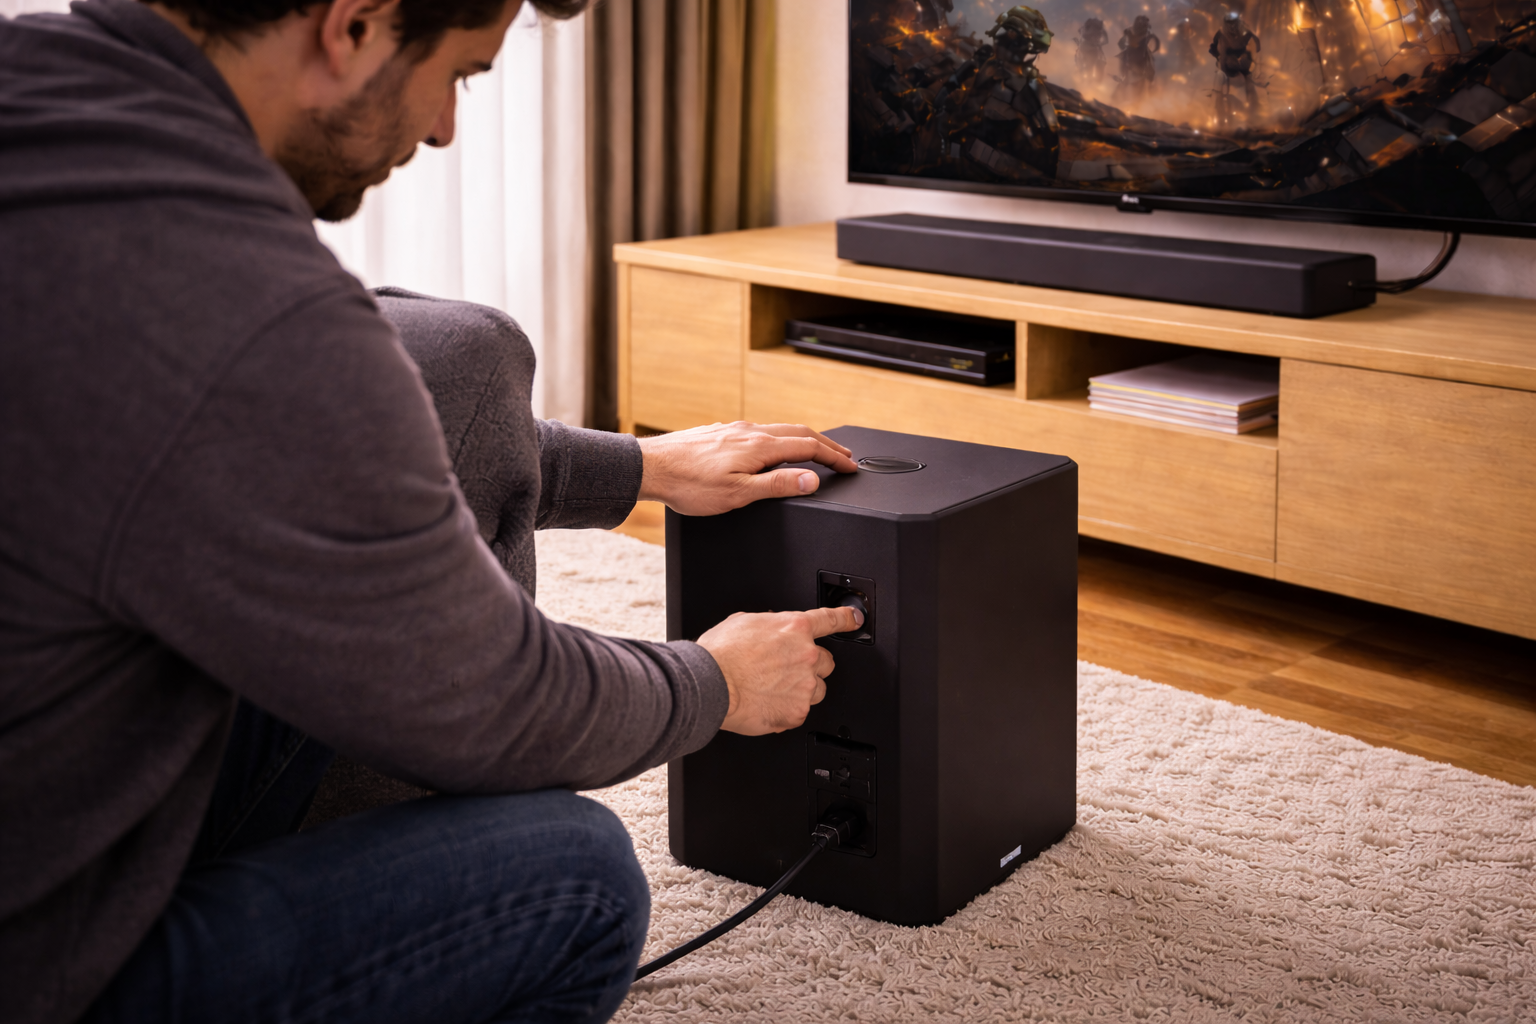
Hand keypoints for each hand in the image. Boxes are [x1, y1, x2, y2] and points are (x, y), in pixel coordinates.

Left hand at [636, 421, 856, 516]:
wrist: (651, 468)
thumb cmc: (689, 485)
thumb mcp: (739, 494)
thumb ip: (777, 486)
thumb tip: (811, 480)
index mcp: (759, 446)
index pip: (809, 447)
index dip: (835, 457)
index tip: (851, 466)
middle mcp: (750, 431)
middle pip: (799, 432)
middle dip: (826, 444)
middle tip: (844, 456)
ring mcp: (735, 429)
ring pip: (780, 430)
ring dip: (804, 440)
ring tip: (816, 452)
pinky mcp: (721, 432)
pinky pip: (761, 431)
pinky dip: (781, 439)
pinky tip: (774, 449)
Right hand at [698, 605, 863, 735]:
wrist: (710, 685)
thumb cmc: (720, 654)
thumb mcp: (743, 622)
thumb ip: (768, 625)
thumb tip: (770, 630)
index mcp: (794, 628)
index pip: (831, 620)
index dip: (846, 619)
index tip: (855, 619)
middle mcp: (806, 655)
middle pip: (827, 662)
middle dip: (811, 666)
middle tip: (786, 671)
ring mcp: (805, 685)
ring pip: (817, 689)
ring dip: (801, 690)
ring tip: (773, 690)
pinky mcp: (798, 711)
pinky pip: (800, 712)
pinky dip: (786, 711)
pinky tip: (767, 704)